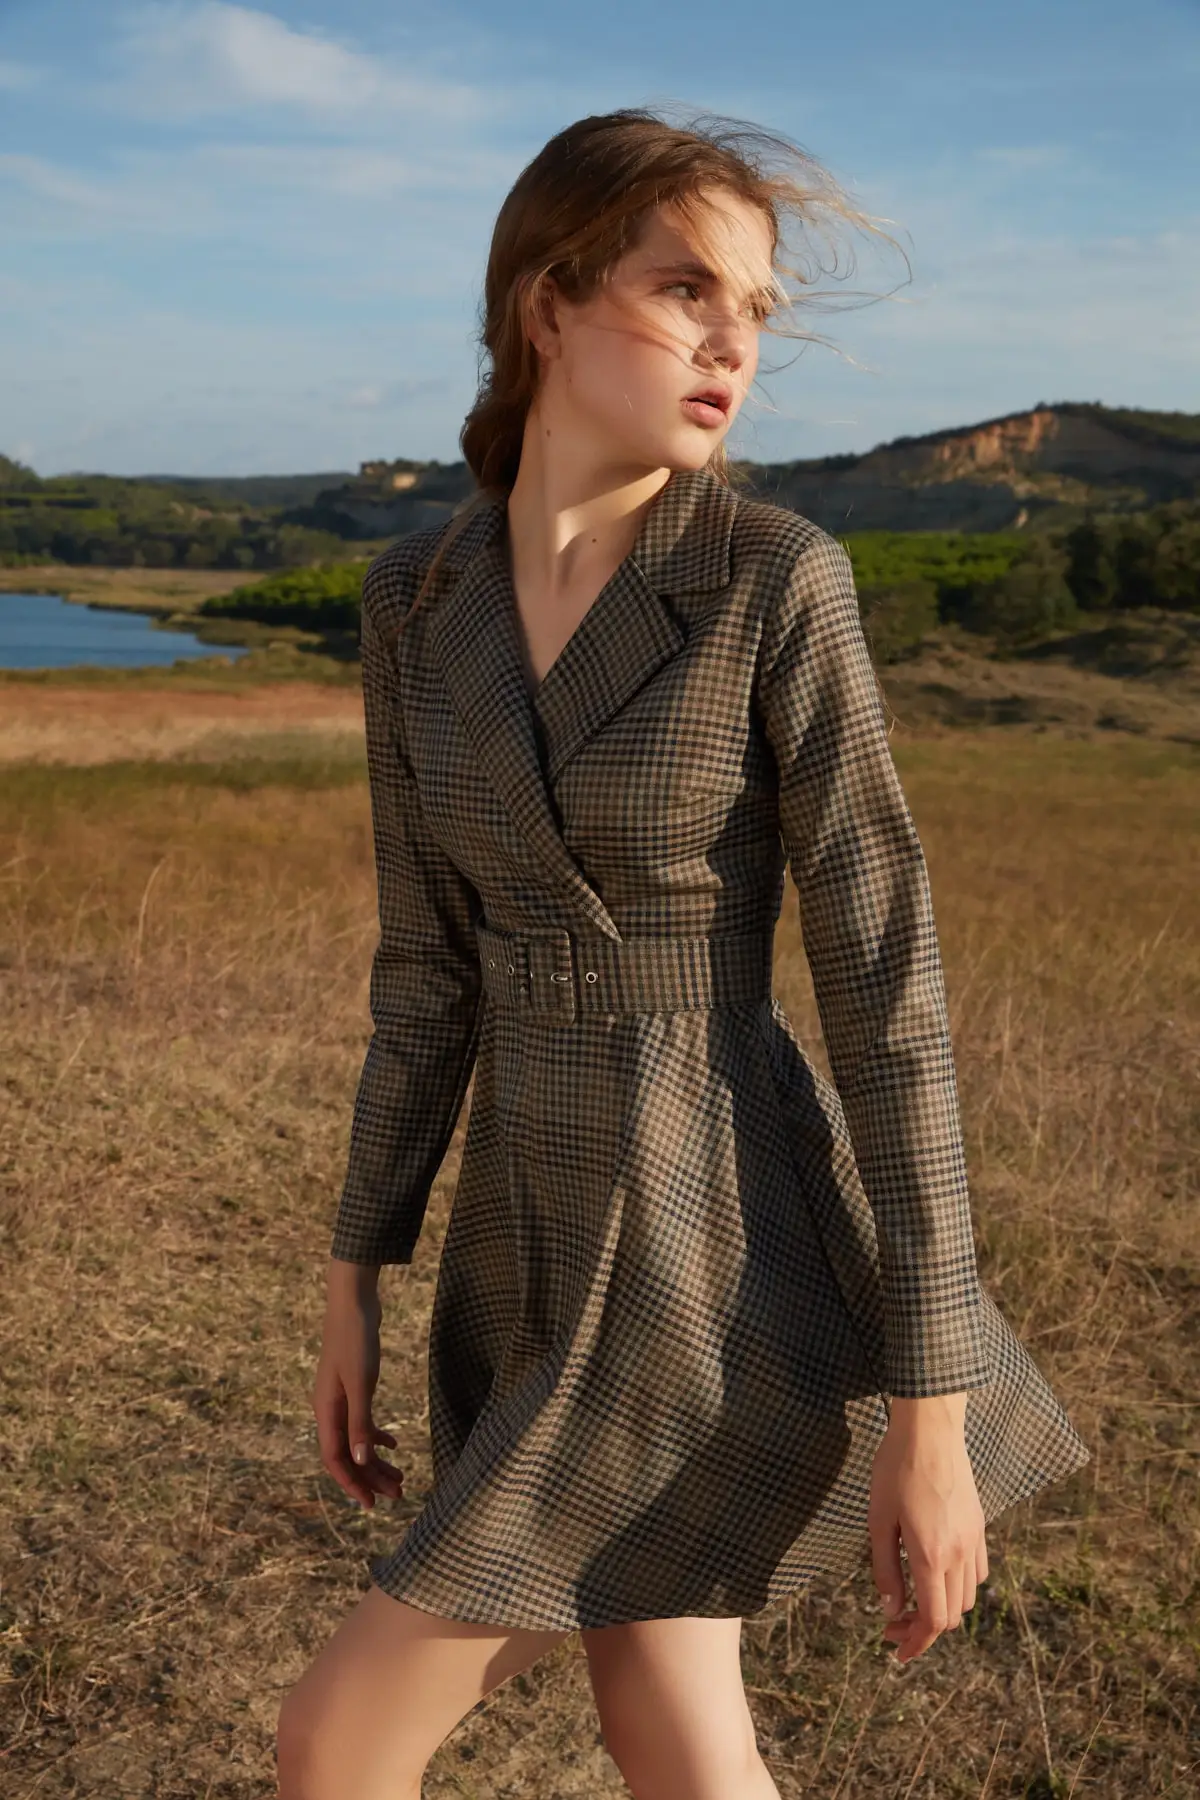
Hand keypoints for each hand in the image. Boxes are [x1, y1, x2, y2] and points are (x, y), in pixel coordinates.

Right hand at [312, 1260, 404, 1510]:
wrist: (353, 1302)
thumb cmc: (355, 1339)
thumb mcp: (361, 1383)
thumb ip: (359, 1422)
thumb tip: (359, 1460)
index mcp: (326, 1411)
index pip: (336, 1459)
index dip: (352, 1484)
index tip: (371, 1505)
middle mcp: (330, 1409)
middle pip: (348, 1454)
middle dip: (371, 1477)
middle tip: (398, 1494)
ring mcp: (341, 1398)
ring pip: (357, 1440)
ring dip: (376, 1460)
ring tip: (401, 1477)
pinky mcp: (354, 1386)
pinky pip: (362, 1421)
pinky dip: (376, 1436)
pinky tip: (395, 1444)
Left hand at [868, 1393, 987, 1663]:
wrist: (930, 1429)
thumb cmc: (895, 1469)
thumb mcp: (878, 1520)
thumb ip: (884, 1569)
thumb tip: (890, 1610)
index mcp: (930, 1555)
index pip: (933, 1620)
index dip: (916, 1643)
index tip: (896, 1651)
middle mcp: (959, 1553)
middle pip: (951, 1615)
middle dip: (922, 1629)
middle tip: (891, 1624)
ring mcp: (973, 1539)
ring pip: (966, 1596)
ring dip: (942, 1608)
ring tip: (912, 1599)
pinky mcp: (980, 1525)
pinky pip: (977, 1571)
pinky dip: (958, 1585)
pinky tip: (935, 1573)